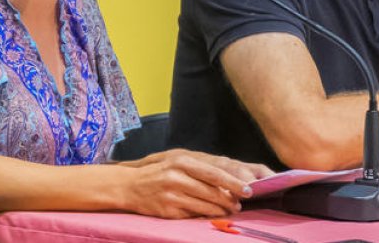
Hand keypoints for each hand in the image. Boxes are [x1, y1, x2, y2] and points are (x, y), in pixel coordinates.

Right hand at [119, 149, 271, 218]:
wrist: (129, 185)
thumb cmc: (159, 172)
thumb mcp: (177, 163)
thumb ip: (200, 171)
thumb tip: (226, 183)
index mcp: (182, 162)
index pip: (214, 174)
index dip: (234, 183)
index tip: (249, 190)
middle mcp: (177, 177)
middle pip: (212, 192)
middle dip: (229, 200)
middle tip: (238, 205)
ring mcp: (172, 195)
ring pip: (205, 206)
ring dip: (220, 210)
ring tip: (227, 211)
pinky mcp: (168, 210)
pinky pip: (192, 215)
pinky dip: (204, 215)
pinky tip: (209, 214)